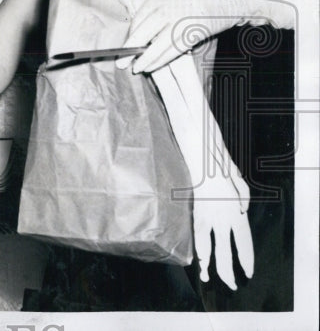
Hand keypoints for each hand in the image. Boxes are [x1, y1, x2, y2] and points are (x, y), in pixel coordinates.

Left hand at [123, 0, 257, 73]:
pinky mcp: (195, 32)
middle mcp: (169, 7)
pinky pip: (173, 50)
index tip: (123, 48)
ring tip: (137, 69)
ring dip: (146, 59)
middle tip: (120, 63)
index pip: (138, 19)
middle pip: (144, 32)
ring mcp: (182, 20)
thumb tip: (138, 35)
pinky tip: (152, 67)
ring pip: (158, 44)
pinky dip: (161, 60)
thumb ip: (155, 12)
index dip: (130, 36)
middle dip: (130, 49)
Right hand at [192, 171, 253, 289]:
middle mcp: (223, 218)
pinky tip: (197, 259)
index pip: (244, 243)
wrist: (202, 158)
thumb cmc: (222, 167)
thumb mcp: (241, 184)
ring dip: (209, 265)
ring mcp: (207, 216)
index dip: (246, 260)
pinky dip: (198, 249)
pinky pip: (197, 234)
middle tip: (233, 284)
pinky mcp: (195, 212)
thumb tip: (242, 211)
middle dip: (228, 271)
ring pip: (208, 246)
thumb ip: (244, 200)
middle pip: (226, 251)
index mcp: (237, 213)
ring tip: (208, 278)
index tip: (248, 272)